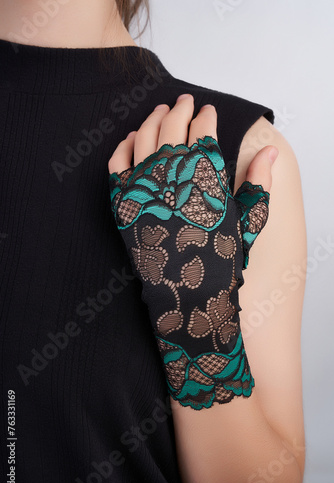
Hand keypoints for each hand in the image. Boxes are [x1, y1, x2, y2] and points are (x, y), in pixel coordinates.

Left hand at [107, 94, 278, 409]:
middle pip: (173, 129)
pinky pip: (116, 167)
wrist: (187, 301)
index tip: (209, 110)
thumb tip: (270, 153)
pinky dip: (122, 148)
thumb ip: (256, 187)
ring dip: (152, 120)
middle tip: (186, 99)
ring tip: (160, 110)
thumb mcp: (246, 225)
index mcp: (205, 183)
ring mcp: (144, 192)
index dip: (207, 117)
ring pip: (143, 140)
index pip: (204, 134)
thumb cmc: (221, 265)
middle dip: (181, 109)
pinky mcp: (123, 207)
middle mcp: (173, 181)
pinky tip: (131, 139)